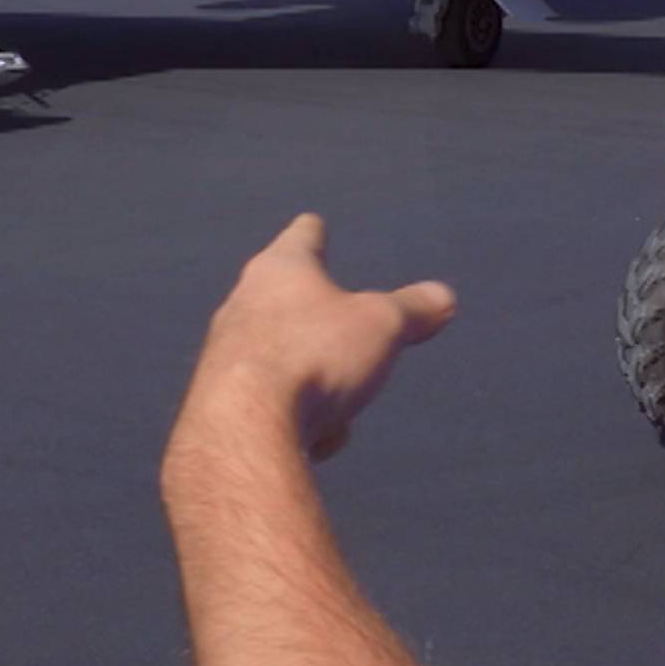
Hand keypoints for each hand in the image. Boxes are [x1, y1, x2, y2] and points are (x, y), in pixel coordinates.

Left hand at [177, 214, 457, 466]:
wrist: (245, 426)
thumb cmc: (315, 356)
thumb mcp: (382, 327)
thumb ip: (412, 310)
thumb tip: (444, 297)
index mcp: (281, 269)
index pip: (302, 237)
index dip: (314, 234)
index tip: (313, 226)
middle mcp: (243, 303)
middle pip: (286, 301)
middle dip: (321, 323)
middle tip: (345, 337)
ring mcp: (225, 353)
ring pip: (284, 360)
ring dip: (316, 383)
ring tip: (338, 405)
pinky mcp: (220, 399)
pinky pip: (274, 405)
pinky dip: (299, 419)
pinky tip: (313, 438)